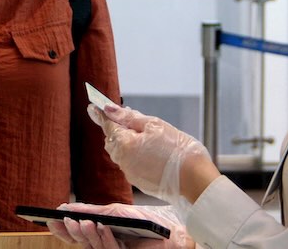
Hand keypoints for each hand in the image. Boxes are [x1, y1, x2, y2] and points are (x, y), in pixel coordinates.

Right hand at [46, 203, 192, 248]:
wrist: (172, 234)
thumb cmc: (147, 223)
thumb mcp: (118, 213)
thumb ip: (97, 212)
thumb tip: (72, 208)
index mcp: (102, 236)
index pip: (78, 236)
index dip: (64, 230)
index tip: (50, 218)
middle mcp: (106, 246)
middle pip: (82, 243)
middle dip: (71, 232)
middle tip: (62, 220)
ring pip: (93, 248)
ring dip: (86, 235)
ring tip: (81, 222)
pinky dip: (105, 239)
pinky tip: (102, 227)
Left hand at [89, 104, 210, 202]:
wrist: (195, 179)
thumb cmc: (178, 150)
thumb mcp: (155, 125)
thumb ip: (129, 117)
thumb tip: (109, 109)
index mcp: (124, 144)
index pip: (108, 125)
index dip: (101, 114)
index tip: (93, 106)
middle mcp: (123, 161)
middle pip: (112, 140)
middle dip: (118, 128)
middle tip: (130, 118)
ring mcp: (130, 173)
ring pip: (121, 153)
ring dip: (127, 142)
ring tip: (147, 135)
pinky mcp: (139, 182)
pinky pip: (131, 163)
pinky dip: (136, 155)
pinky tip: (152, 151)